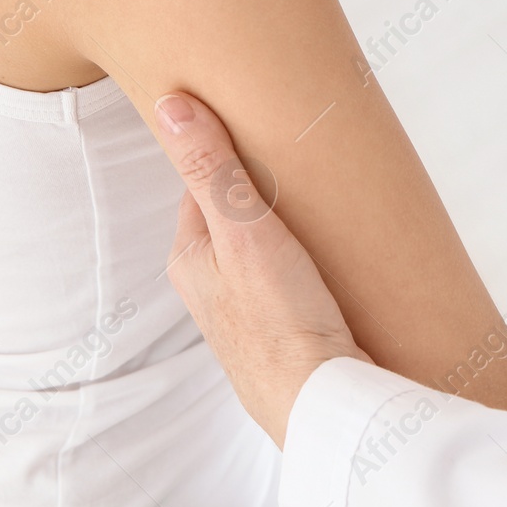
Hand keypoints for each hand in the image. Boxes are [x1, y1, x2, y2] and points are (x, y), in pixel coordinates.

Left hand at [153, 91, 369, 447]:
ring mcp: (249, 308)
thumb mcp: (243, 230)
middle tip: (305, 157)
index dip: (230, 152)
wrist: (321, 402)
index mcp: (190, 257)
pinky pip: (292, 274)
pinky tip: (337, 253)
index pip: (203, 182)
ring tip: (326, 200)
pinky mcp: (287, 326)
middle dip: (264, 186)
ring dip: (291, 223)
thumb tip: (170, 104)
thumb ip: (209, 168)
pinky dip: (309, 256)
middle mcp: (211, 284)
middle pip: (234, 212)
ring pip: (264, 245)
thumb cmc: (281, 322)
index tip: (261, 125)